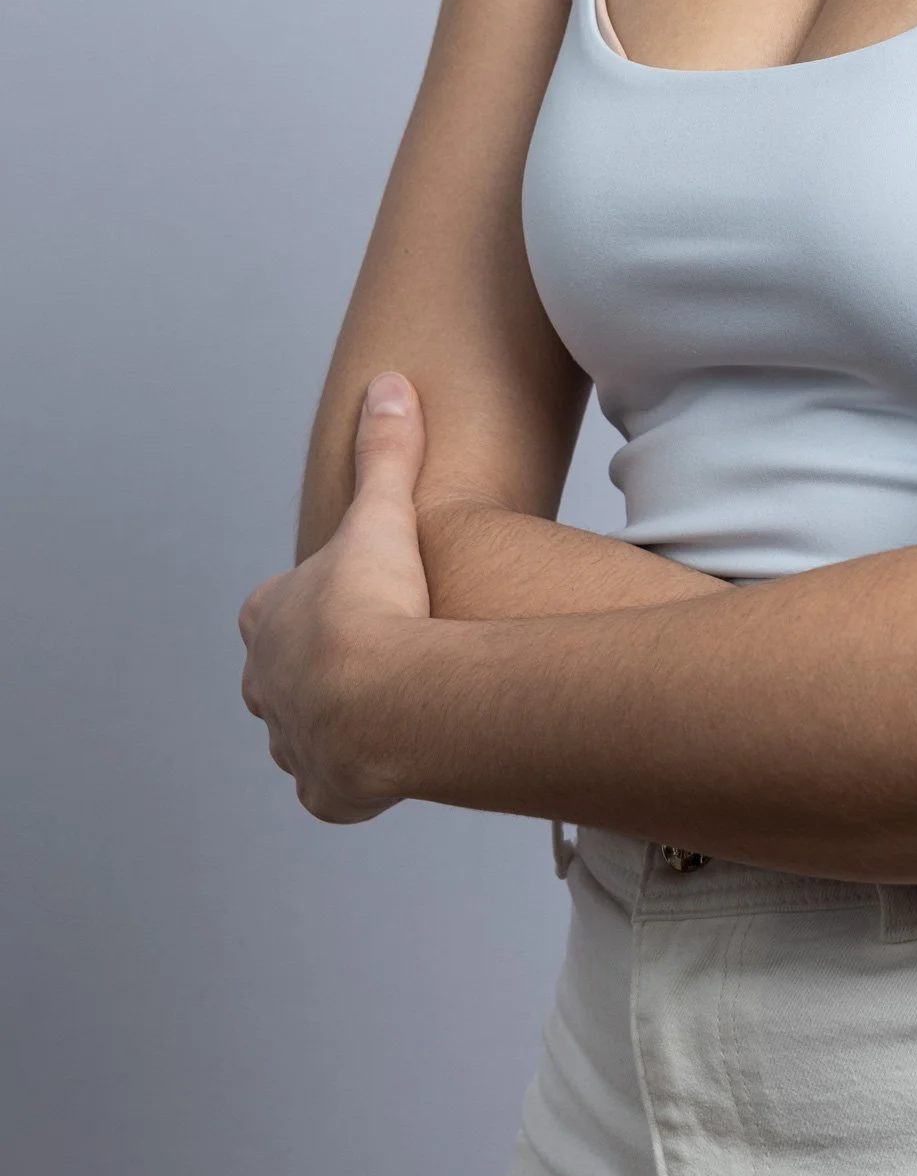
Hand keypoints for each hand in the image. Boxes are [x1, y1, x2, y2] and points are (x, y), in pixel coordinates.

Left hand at [239, 373, 431, 822]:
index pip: (270, 607)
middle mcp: (268, 686)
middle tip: (365, 655)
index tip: (342, 594)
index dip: (303, 600)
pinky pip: (333, 786)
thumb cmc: (376, 605)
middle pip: (278, 676)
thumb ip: (386, 450)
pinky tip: (387, 761)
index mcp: (270, 621)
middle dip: (312, 668)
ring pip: (301, 734)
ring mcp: (294, 743)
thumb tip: (389, 385)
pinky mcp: (326, 791)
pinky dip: (354, 775)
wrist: (389, 699)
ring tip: (382, 710)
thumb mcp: (382, 513)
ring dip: (332, 723)